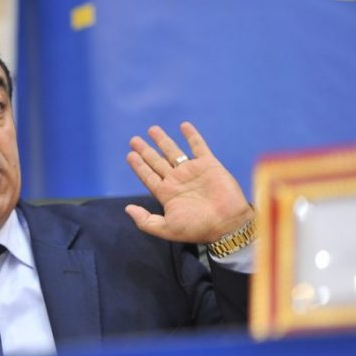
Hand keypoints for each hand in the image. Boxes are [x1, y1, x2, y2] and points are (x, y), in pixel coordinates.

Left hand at [125, 122, 253, 243]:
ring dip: (163, 140)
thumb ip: (146, 221)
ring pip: (174, 151)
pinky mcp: (209, 165)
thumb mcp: (167, 229)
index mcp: (167, 194)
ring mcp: (192, 171)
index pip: (148, 176)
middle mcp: (177, 180)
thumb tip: (127, 209)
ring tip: (152, 129)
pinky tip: (184, 125)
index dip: (139, 166)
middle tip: (133, 140)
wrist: (228, 224)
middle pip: (157, 161)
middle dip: (146, 150)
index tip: (130, 155)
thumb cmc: (198, 228)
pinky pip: (198, 146)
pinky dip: (192, 136)